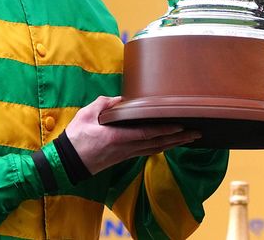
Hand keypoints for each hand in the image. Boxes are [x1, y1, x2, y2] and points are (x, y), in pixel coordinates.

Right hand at [65, 96, 200, 173]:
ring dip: (173, 144)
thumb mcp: (87, 115)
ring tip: (189, 138)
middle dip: (178, 138)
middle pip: (157, 143)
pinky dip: (161, 147)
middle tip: (196, 133)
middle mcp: (126, 148)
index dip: (166, 130)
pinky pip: (147, 151)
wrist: (66, 163)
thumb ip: (105, 104)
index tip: (181, 126)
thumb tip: (120, 99)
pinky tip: (170, 144)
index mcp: (117, 137)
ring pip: (155, 149)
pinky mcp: (124, 157)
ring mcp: (126, 154)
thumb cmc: (76, 138)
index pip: (147, 133)